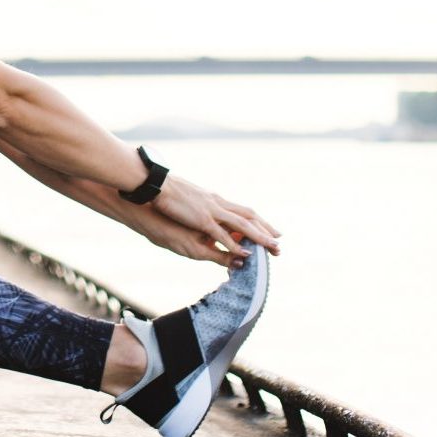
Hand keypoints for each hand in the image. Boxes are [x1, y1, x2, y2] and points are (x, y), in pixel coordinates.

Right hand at [144, 174, 280, 267]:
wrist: (157, 184)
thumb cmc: (169, 190)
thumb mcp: (191, 197)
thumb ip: (202, 204)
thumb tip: (205, 208)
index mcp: (215, 199)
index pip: (243, 210)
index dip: (258, 220)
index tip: (271, 229)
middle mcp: (218, 203)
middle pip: (248, 216)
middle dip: (265, 229)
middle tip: (279, 242)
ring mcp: (211, 211)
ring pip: (242, 225)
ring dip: (259, 237)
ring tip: (273, 248)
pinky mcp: (202, 219)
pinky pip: (223, 234)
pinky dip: (235, 244)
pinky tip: (246, 252)